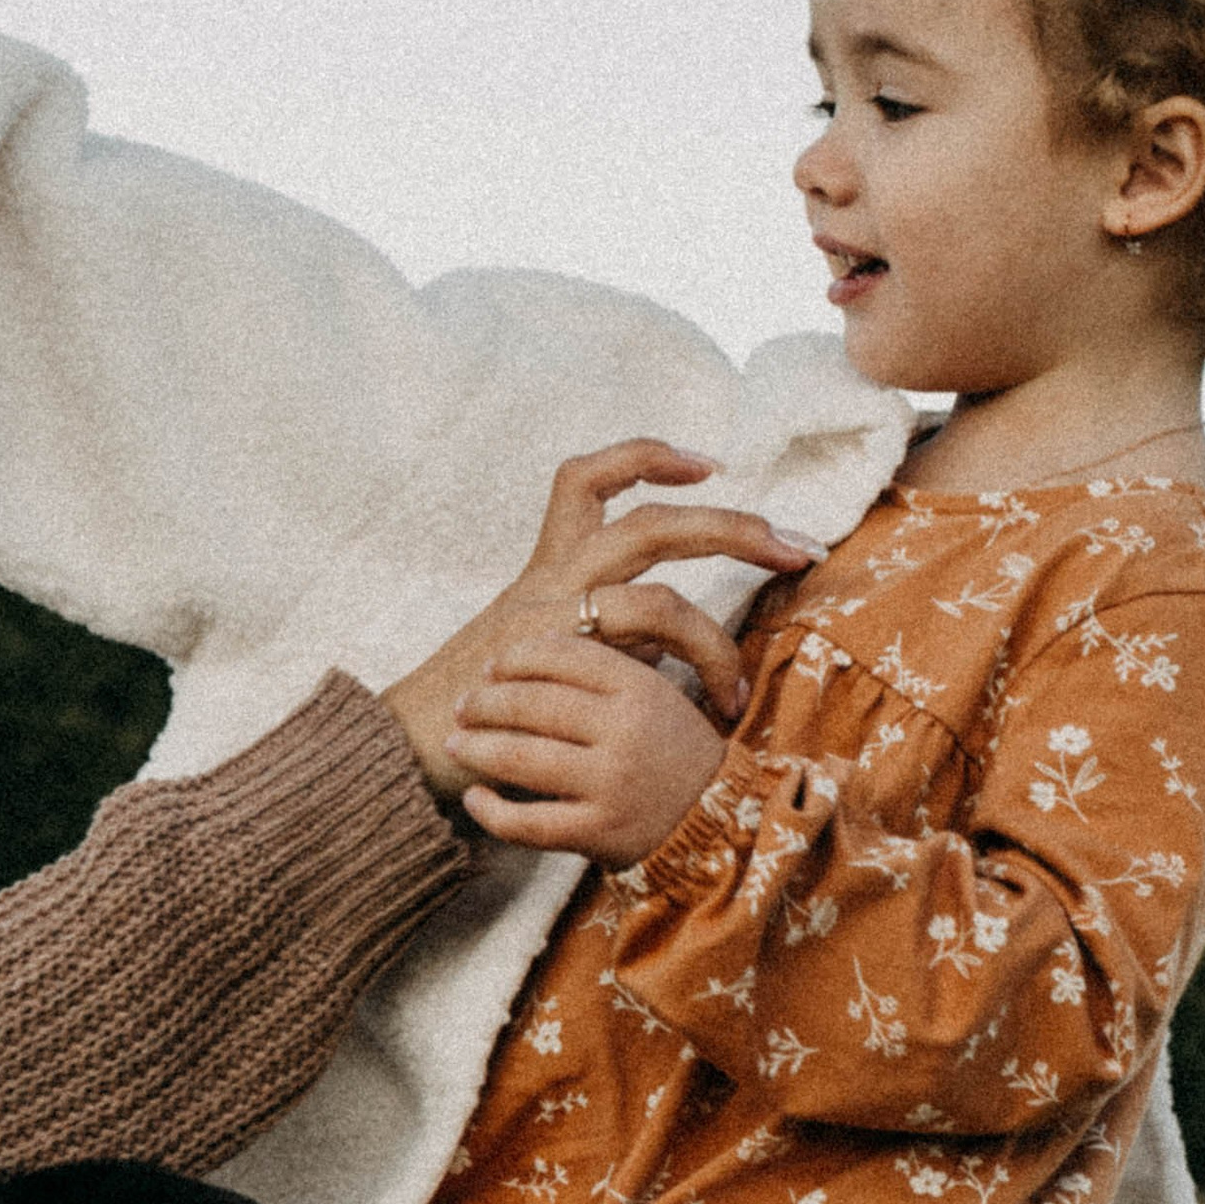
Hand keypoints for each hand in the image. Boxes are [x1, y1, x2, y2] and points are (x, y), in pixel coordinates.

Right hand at [381, 444, 805, 805]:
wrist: (408, 747)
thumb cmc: (476, 713)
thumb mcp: (539, 657)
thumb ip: (597, 642)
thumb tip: (661, 654)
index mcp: (546, 569)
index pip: (584, 479)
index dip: (645, 456)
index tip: (703, 460)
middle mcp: (551, 579)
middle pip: (646, 519)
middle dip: (731, 523)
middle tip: (796, 543)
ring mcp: (556, 616)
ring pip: (655, 573)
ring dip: (726, 603)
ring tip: (772, 635)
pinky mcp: (562, 655)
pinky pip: (651, 629)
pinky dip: (703, 654)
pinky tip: (722, 694)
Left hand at [447, 639, 727, 864]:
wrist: (722, 821)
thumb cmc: (677, 753)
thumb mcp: (659, 696)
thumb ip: (609, 668)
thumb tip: (539, 640)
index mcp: (640, 689)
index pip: (563, 657)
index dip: (517, 658)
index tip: (492, 666)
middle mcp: (625, 731)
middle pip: (534, 704)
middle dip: (486, 702)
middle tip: (462, 705)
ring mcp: (611, 783)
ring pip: (522, 758)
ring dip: (477, 748)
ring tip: (457, 743)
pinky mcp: (599, 832)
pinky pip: (528, 822)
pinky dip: (492, 809)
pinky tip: (476, 798)